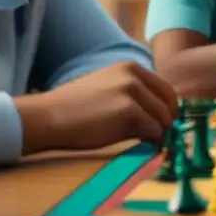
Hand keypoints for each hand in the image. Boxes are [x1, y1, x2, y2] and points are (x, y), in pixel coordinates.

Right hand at [15, 61, 177, 154]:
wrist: (47, 117)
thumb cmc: (72, 108)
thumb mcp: (106, 87)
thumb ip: (131, 93)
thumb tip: (155, 112)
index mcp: (130, 67)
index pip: (165, 88)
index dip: (167, 109)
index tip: (163, 124)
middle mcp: (134, 75)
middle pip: (168, 102)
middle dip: (167, 122)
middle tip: (161, 139)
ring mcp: (132, 92)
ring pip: (163, 118)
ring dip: (160, 135)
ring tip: (150, 145)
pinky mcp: (129, 112)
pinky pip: (154, 131)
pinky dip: (153, 142)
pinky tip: (144, 148)